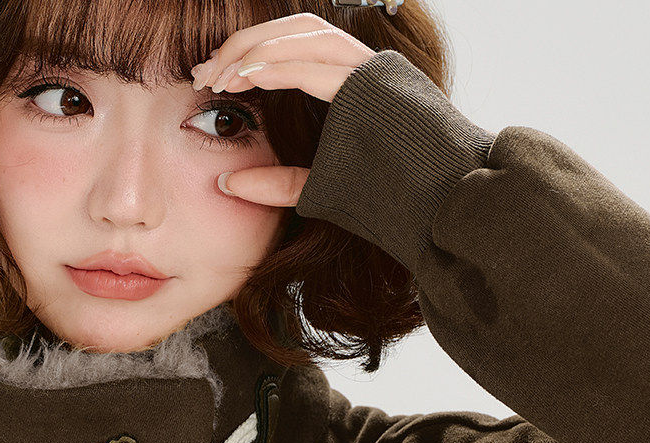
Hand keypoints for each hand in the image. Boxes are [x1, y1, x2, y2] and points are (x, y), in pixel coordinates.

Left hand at [190, 12, 375, 207]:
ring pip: (303, 34)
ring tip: (220, 75)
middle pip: (294, 29)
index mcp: (354, 81)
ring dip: (255, 50)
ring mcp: (371, 70)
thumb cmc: (390, 202)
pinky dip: (278, 64)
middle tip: (204, 72)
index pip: (293, 48)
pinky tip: (247, 77)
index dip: (248, 56)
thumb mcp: (321, 189)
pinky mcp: (374, 83)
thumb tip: (227, 183)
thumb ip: (279, 184)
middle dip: (243, 45)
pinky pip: (317, 63)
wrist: (445, 205)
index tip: (212, 79)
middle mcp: (364, 65)